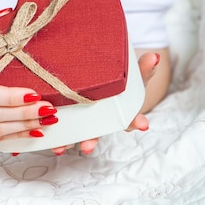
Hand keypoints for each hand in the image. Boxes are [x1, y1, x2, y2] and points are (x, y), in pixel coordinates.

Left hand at [51, 49, 167, 155]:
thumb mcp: (132, 74)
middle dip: (92, 140)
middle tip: (87, 147)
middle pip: (98, 132)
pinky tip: (49, 140)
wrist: (104, 80)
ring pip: (77, 134)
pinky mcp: (70, 118)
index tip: (142, 123)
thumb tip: (154, 57)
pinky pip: (63, 128)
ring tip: (61, 148)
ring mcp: (86, 122)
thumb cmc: (119, 81)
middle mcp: (103, 121)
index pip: (131, 118)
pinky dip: (55, 135)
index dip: (136, 121)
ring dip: (68, 141)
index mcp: (121, 112)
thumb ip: (143, 68)